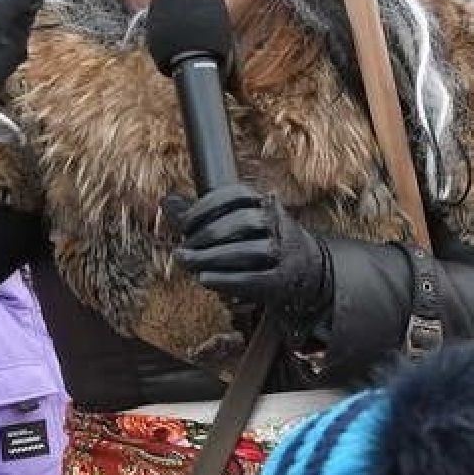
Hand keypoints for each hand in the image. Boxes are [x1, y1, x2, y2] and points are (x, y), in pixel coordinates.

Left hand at [171, 183, 332, 318]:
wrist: (307, 272)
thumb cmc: (258, 243)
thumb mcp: (237, 223)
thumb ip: (202, 215)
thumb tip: (166, 202)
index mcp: (264, 204)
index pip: (238, 195)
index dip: (208, 206)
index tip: (184, 224)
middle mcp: (277, 224)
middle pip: (241, 222)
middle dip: (206, 235)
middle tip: (180, 251)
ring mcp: (283, 251)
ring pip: (249, 250)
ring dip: (212, 257)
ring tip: (186, 264)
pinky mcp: (282, 279)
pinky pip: (255, 278)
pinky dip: (227, 279)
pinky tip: (204, 279)